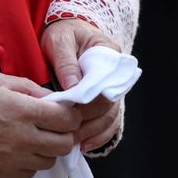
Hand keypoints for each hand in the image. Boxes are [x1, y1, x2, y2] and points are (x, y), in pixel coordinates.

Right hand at [0, 72, 79, 177]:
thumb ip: (29, 88)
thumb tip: (51, 97)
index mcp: (25, 111)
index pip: (66, 119)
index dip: (72, 116)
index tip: (67, 113)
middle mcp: (25, 137)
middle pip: (64, 144)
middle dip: (65, 134)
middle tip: (55, 127)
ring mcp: (17, 158)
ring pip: (51, 160)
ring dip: (49, 149)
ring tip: (36, 138)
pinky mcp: (7, 172)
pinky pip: (32, 171)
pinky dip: (31, 162)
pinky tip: (21, 149)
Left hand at [41, 18, 122, 152]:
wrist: (66, 32)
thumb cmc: (63, 33)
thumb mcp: (60, 40)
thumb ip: (66, 61)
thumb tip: (72, 87)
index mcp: (110, 53)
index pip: (105, 82)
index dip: (89, 99)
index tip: (71, 111)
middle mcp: (117, 74)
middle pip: (108, 103)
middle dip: (88, 120)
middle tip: (69, 132)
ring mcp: (113, 89)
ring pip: (110, 116)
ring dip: (92, 132)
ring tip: (74, 143)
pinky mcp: (105, 100)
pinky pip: (108, 122)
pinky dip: (98, 136)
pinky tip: (84, 145)